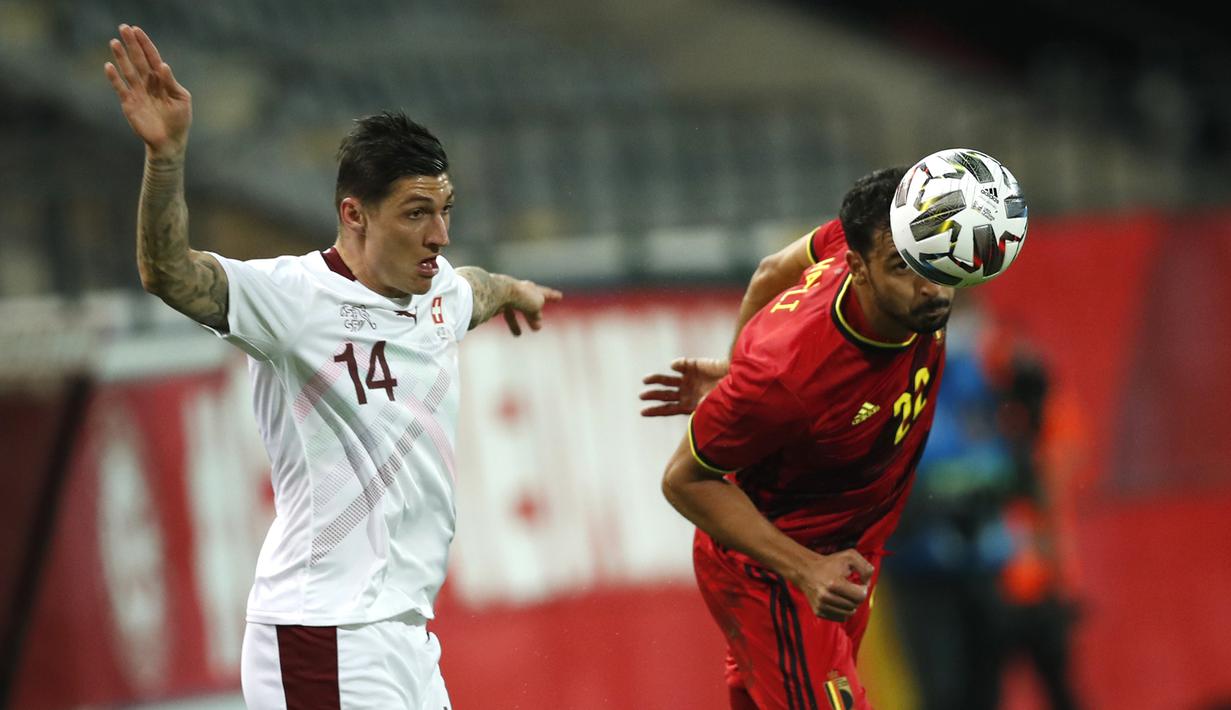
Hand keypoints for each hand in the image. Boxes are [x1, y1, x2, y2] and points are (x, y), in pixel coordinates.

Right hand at [104, 24, 191, 157]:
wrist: (169, 141)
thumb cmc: (179, 120)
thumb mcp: (180, 100)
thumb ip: (171, 82)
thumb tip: (163, 65)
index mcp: (163, 80)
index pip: (153, 58)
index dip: (145, 44)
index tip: (137, 30)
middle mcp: (148, 83)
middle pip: (138, 60)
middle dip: (132, 44)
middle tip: (124, 27)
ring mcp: (138, 92)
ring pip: (128, 70)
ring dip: (121, 56)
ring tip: (114, 41)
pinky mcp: (129, 103)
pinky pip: (120, 88)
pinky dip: (114, 77)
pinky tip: (109, 66)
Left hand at [501, 280, 562, 335]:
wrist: (497, 293)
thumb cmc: (521, 296)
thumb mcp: (536, 305)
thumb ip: (537, 312)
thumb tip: (535, 321)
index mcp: (532, 289)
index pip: (545, 293)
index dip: (553, 296)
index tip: (559, 296)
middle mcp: (520, 290)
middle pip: (529, 304)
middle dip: (533, 316)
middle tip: (537, 328)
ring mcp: (507, 296)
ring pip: (515, 310)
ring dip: (517, 323)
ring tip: (518, 335)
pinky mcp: (496, 304)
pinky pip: (504, 315)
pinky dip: (509, 323)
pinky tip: (508, 328)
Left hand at [639, 357, 728, 416]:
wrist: (738, 380)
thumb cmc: (726, 397)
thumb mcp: (710, 407)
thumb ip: (697, 408)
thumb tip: (686, 407)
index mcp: (688, 405)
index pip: (668, 408)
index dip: (655, 410)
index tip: (642, 412)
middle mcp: (685, 392)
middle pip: (664, 395)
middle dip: (653, 395)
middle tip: (641, 396)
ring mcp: (688, 379)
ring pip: (667, 380)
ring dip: (656, 380)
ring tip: (645, 381)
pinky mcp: (692, 365)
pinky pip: (679, 365)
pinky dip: (676, 365)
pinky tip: (676, 367)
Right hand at [790, 549, 875, 621]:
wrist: (806, 570)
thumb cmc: (830, 563)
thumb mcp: (849, 557)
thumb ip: (865, 568)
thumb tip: (868, 583)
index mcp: (834, 583)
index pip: (860, 596)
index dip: (863, 589)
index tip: (858, 583)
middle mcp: (826, 597)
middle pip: (855, 605)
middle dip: (856, 597)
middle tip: (851, 587)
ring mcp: (821, 606)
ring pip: (848, 614)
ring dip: (850, 604)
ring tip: (844, 594)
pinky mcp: (818, 612)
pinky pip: (840, 618)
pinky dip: (843, 611)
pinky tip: (838, 600)